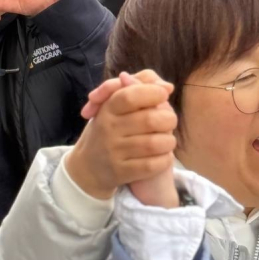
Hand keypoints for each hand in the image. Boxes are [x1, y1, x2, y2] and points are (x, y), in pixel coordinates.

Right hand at [65, 72, 177, 200]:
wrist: (88, 166)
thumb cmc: (109, 129)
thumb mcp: (113, 105)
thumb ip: (138, 89)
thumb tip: (167, 87)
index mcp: (107, 109)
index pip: (130, 96)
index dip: (152, 93)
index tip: (163, 95)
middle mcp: (108, 129)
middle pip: (148, 120)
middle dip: (168, 119)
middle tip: (170, 120)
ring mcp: (113, 152)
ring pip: (153, 144)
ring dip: (168, 141)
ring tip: (168, 139)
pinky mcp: (121, 172)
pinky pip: (151, 166)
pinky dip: (164, 160)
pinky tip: (164, 155)